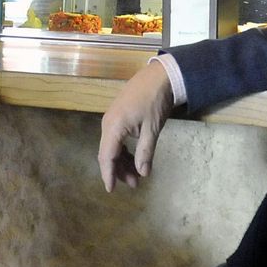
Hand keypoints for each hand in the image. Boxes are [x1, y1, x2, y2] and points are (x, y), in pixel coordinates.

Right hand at [98, 60, 174, 191]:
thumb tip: (143, 173)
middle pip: (108, 153)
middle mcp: (107, 124)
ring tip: (137, 175)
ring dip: (123, 161)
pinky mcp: (117, 116)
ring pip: (112, 147)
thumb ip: (145, 152)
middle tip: (135, 185)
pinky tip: (134, 157)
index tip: (111, 190)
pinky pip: (116, 138)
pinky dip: (124, 150)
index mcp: (113, 127)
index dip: (109, 174)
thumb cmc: (155, 102)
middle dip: (119, 170)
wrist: (159, 76)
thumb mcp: (152, 129)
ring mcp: (111, 119)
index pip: (107, 157)